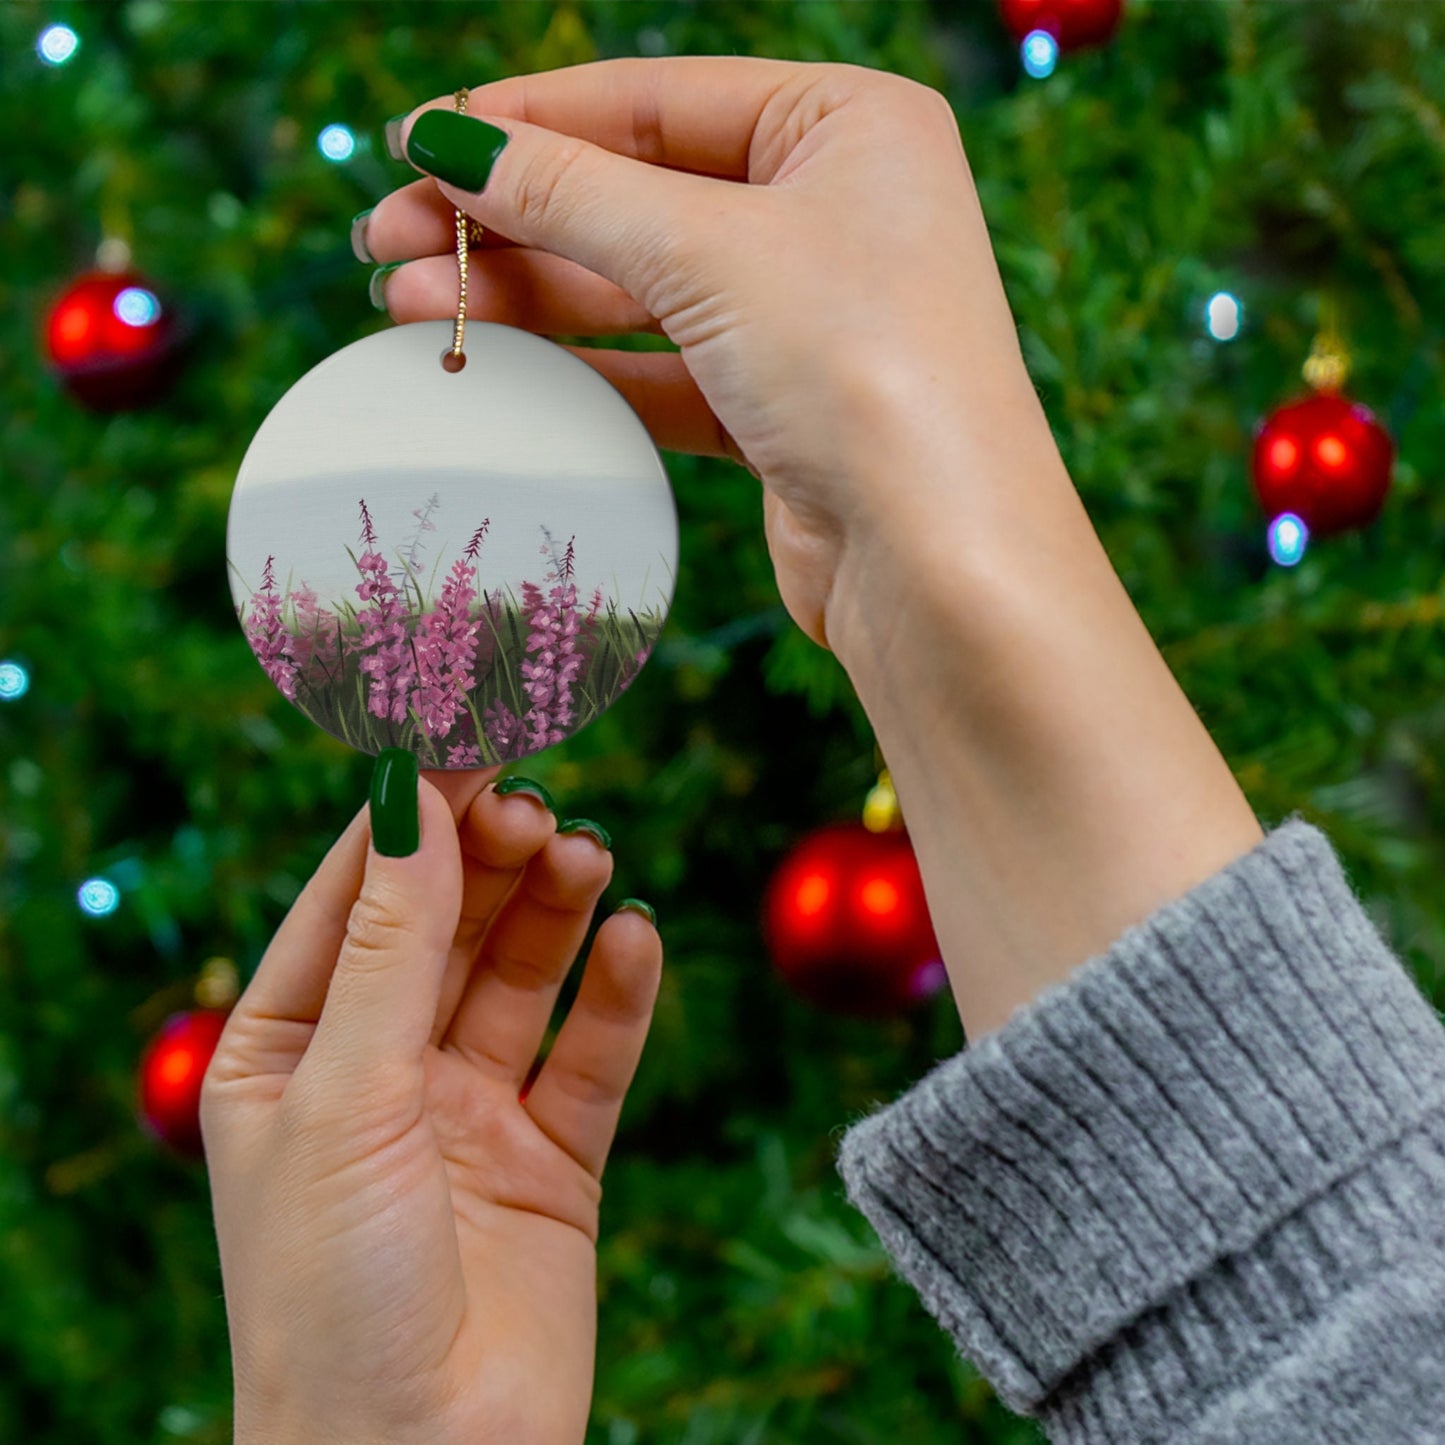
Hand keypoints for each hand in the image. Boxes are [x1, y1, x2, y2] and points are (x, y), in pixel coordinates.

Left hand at [201, 767, 661, 1444]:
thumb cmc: (332, 1293)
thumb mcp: (346, 1097)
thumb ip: (391, 946)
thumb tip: (413, 799)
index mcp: (288, 1051)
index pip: (353, 898)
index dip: (409, 817)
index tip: (465, 736)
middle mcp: (379, 1071)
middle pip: (446, 925)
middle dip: (489, 859)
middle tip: (537, 803)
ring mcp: (469, 1113)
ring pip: (521, 976)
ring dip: (555, 910)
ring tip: (587, 855)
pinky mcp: (552, 1159)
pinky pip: (591, 1055)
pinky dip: (618, 994)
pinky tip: (636, 940)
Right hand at [360, 56, 1060, 652]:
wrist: (937, 561)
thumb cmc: (862, 369)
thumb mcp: (707, 251)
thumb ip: (572, 193)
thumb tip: (451, 142)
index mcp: (848, 125)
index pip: (655, 100)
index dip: (527, 119)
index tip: (416, 141)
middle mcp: (834, 210)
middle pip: (636, 194)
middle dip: (509, 218)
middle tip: (386, 240)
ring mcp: (808, 315)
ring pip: (639, 288)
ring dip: (525, 296)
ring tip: (406, 305)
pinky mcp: (782, 409)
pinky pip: (661, 369)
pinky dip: (579, 368)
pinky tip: (492, 365)